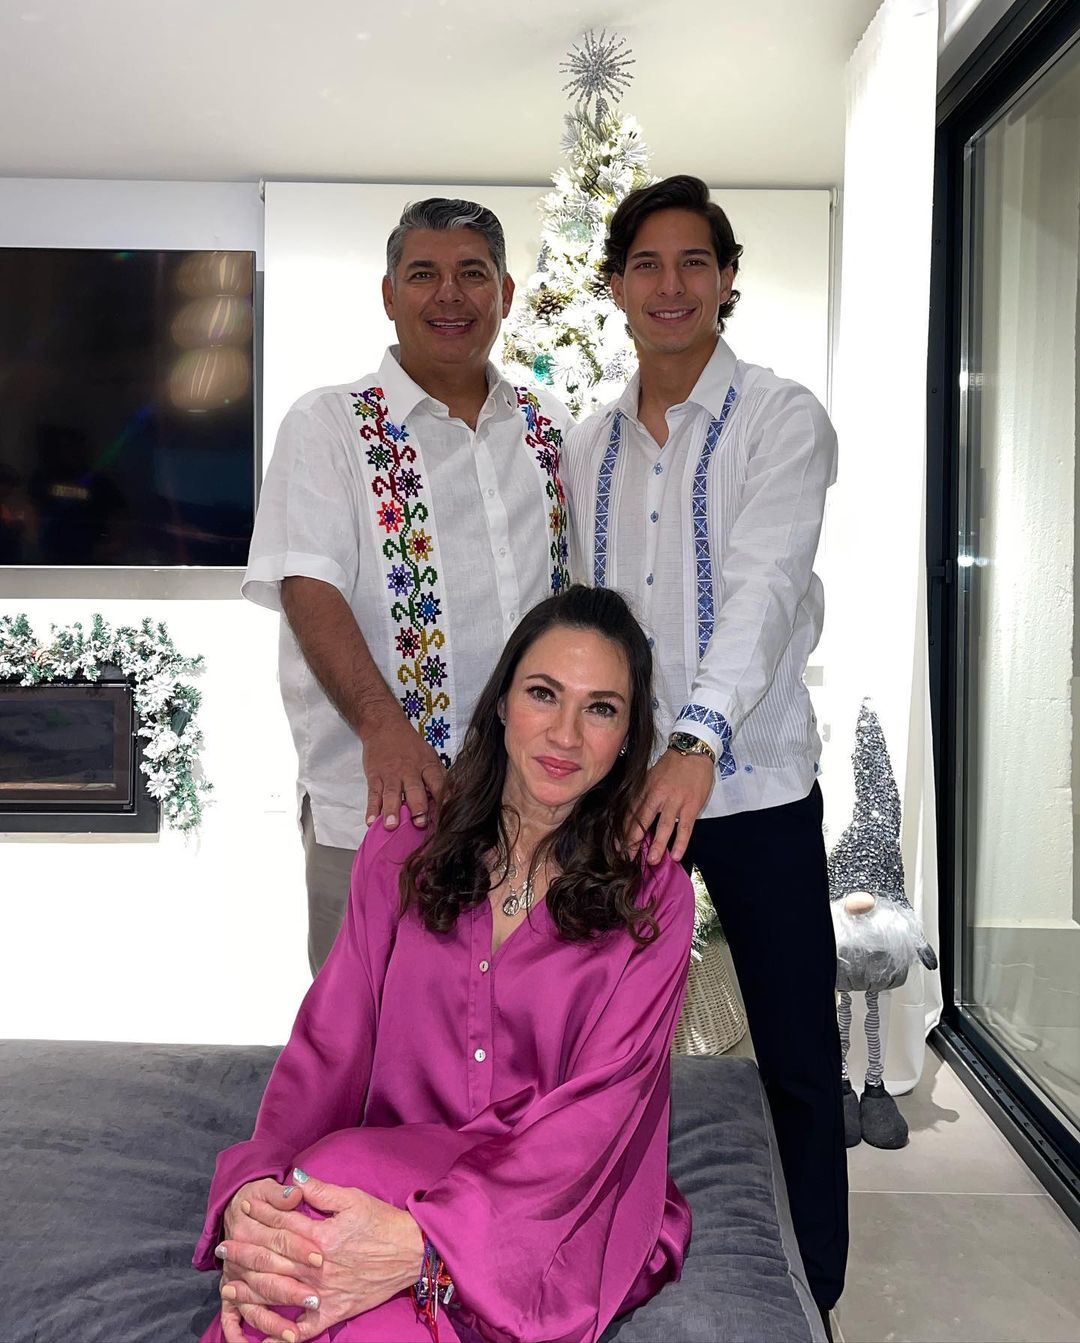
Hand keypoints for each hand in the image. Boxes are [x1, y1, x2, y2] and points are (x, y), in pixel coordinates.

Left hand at [223, 1171, 425, 1342]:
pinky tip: (266, 1338)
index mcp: (322, 1236)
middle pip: (274, 1259)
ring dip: (252, 1290)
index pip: (283, 1225)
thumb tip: (294, 1176)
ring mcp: (324, 1292)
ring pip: (281, 1292)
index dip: (260, 1215)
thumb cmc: (382, 1222)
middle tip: (222, 1250)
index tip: (242, 1210)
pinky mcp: (334, 1310)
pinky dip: (285, 1335)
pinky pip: (306, 1329)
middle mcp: (318, 1266)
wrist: (411, 1252)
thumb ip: (320, 1190)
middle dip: (245, 1253)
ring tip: (229, 1287)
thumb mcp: (353, 1199)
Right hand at [362, 713, 445, 830]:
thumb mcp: (430, 756)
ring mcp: (391, 775)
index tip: (444, 817)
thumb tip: (457, 795)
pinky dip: (372, 808)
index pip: (437, 784)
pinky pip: (373, 794)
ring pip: (391, 794)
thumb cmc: (410, 746)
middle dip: (417, 806)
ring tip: (392, 825)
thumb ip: (441, 778)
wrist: (384, 726)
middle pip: (415, 790)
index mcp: (427, 766)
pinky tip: (371, 821)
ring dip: (391, 810)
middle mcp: (410, 771)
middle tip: (419, 822)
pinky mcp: (375, 777)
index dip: (442, 799)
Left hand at [633, 750, 714, 863]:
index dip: (623, 830)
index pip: (632, 812)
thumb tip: (632, 813)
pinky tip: (676, 855)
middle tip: (629, 857)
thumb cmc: (672, 765)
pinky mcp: (691, 806)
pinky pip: (685, 828)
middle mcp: (658, 796)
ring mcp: (675, 801)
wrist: (694, 750)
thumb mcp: (651, 775)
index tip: (617, 846)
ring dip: (658, 845)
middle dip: (635, 840)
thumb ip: (643, 794)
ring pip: (664, 827)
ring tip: (652, 860)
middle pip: (643, 821)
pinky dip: (681, 842)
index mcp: (646, 789)